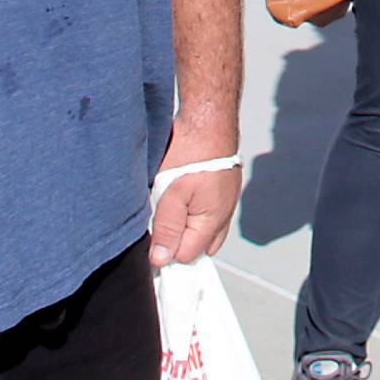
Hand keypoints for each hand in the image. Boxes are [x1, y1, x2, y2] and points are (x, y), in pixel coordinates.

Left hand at [149, 123, 240, 267]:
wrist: (209, 119)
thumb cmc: (193, 152)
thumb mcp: (171, 195)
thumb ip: (167, 229)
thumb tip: (162, 260)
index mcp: (214, 221)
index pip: (186, 257)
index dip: (166, 250)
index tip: (153, 236)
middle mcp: (224, 215)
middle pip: (197, 247)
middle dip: (177, 240)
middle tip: (162, 218)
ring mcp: (226, 202)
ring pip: (201, 229)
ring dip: (185, 224)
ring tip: (171, 202)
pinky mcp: (222, 189)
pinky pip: (206, 211)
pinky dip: (193, 209)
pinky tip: (181, 192)